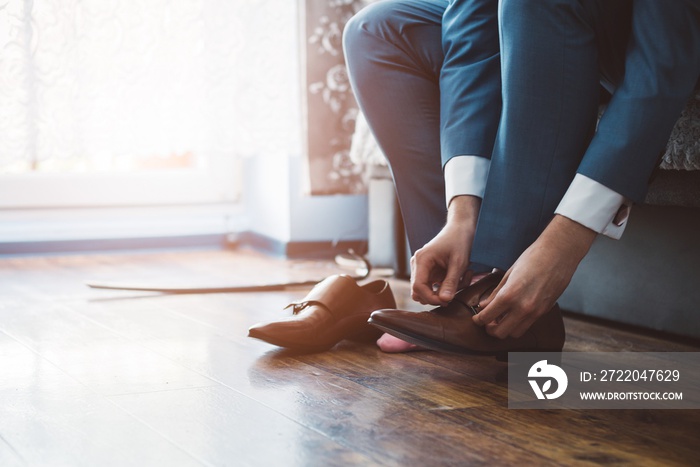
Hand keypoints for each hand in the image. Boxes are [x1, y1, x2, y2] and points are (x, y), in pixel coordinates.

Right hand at [410, 196, 479, 305]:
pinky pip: (435, 286)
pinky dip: (448, 287)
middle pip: (419, 291)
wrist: (462, 228)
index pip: (417, 287)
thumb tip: (444, 300)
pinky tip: (462, 278)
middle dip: (437, 296)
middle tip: (455, 294)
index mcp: (421, 260)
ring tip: (462, 281)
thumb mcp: (459, 262)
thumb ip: (451, 282)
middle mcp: (418, 264)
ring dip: (444, 292)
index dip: (430, 298)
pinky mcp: (430, 271)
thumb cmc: (460, 241)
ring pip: (428, 291)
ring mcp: (423, 268)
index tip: (446, 301)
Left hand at [473, 215, 596, 338]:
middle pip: (500, 333)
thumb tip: (483, 306)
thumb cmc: (532, 258)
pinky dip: (518, 324)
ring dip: (505, 329)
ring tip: (501, 320)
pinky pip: (528, 325)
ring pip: (515, 333)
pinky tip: (514, 314)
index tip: (476, 318)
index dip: (478, 320)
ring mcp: (535, 312)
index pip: (487, 317)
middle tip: (487, 322)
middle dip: (490, 329)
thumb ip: (495, 293)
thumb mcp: (508, 274)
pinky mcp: (545, 311)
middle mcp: (522, 308)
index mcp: (509, 295)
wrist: (559, 253)